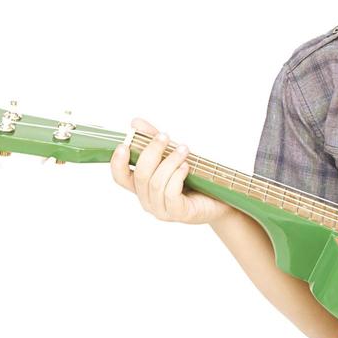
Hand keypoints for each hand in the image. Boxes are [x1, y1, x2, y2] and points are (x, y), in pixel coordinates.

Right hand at [109, 117, 230, 225]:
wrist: (220, 198)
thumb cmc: (195, 177)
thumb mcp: (173, 155)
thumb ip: (153, 141)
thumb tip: (136, 123)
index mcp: (142, 186)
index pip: (121, 177)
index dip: (117, 162)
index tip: (123, 145)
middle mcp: (148, 199)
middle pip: (141, 175)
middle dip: (151, 152)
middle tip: (164, 136)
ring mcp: (162, 210)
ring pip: (156, 183)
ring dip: (169, 162)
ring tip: (183, 149)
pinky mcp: (178, 214)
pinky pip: (170, 194)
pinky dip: (177, 176)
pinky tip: (186, 167)